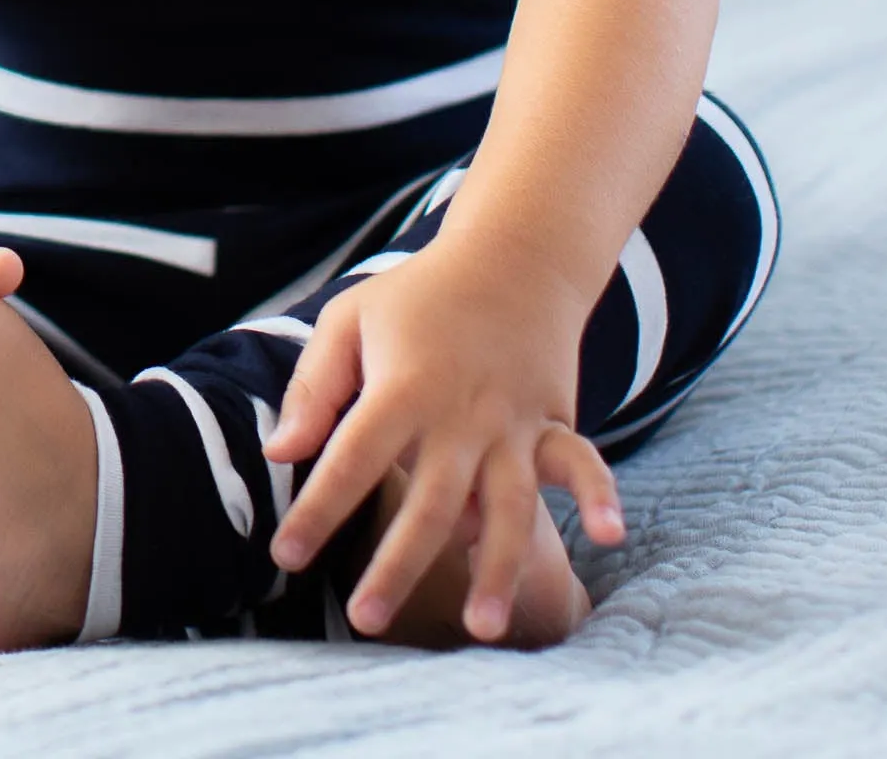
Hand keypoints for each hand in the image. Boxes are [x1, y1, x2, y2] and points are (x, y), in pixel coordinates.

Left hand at [258, 240, 624, 641]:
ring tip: (480, 628)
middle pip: (428, 501)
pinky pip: (582, 464)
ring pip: (508, 506)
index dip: (318, 508)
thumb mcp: (349, 321)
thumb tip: (279, 453)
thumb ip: (314, 389)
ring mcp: (514, 423)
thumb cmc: (416, 297)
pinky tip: (607, 538)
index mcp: (401, 387)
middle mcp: (461, 413)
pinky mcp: (554, 423)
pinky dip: (598, 499)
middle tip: (365, 620)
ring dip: (497, 568)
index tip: (285, 556)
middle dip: (398, 566)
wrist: (513, 257)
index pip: (351, 458)